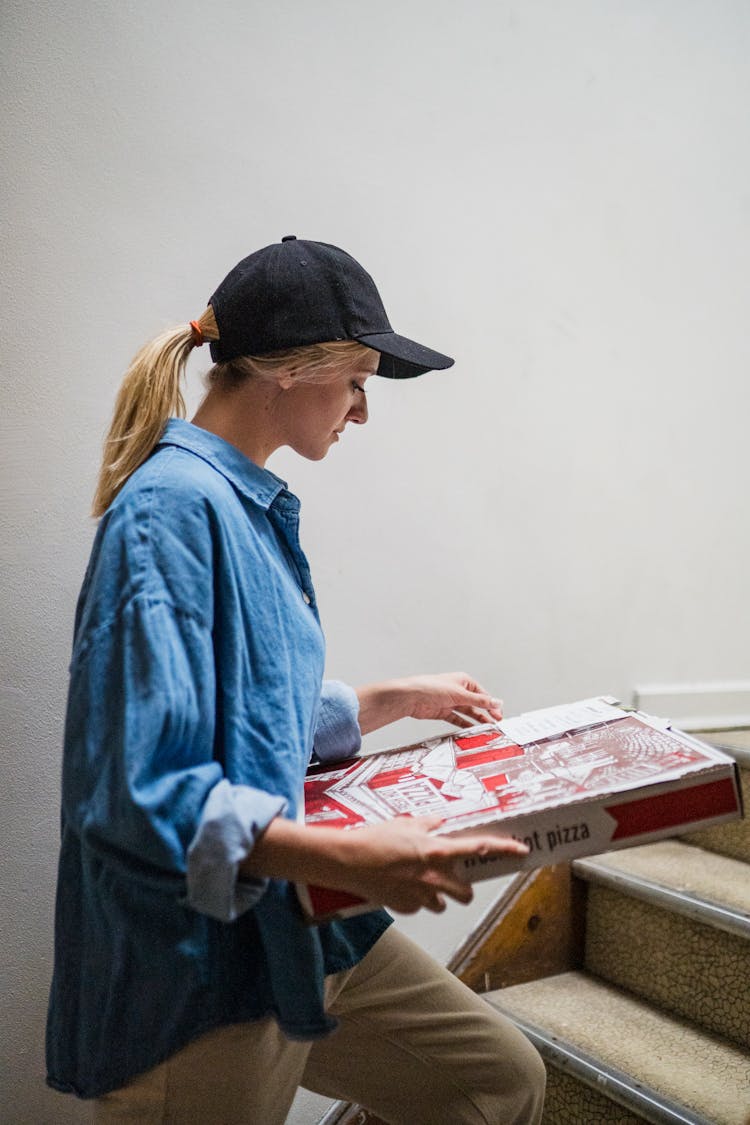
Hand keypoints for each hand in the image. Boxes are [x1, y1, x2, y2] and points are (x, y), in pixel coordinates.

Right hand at [334, 816, 527, 913]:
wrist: (349, 861)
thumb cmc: (375, 839)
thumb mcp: (405, 824)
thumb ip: (427, 826)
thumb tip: (437, 825)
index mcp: (437, 851)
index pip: (479, 848)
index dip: (503, 849)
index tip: (520, 850)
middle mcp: (434, 877)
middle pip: (466, 893)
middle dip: (462, 889)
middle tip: (452, 879)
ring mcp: (421, 896)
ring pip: (443, 904)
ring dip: (438, 896)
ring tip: (420, 883)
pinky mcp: (407, 907)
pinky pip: (420, 906)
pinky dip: (415, 899)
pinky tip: (400, 886)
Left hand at [404, 672, 502, 726]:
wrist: (411, 697)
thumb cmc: (431, 687)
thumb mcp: (460, 694)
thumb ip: (479, 701)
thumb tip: (496, 702)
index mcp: (464, 681)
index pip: (482, 694)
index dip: (492, 704)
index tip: (499, 714)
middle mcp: (458, 691)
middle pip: (476, 704)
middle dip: (486, 713)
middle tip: (496, 723)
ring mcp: (451, 702)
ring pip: (468, 713)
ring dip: (477, 720)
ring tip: (487, 729)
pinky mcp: (444, 712)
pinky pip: (458, 720)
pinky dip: (465, 725)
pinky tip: (472, 730)